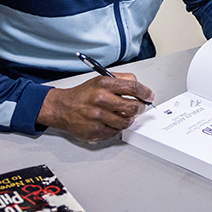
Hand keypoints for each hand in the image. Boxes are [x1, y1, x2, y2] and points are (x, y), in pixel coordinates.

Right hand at [37, 72, 154, 140]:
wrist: (63, 108)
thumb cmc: (84, 94)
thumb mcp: (101, 79)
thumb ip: (122, 80)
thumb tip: (141, 88)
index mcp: (104, 84)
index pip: (133, 87)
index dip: (145, 92)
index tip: (149, 96)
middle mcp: (101, 99)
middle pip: (133, 106)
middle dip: (140, 108)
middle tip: (138, 107)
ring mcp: (97, 116)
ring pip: (126, 121)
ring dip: (128, 119)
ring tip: (123, 114)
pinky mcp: (95, 130)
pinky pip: (115, 131)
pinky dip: (117, 127)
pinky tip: (111, 121)